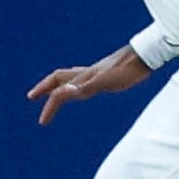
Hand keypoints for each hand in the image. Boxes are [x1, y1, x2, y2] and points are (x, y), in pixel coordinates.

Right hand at [28, 44, 153, 125]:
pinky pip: (83, 80)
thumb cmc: (128, 70)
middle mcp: (87, 73)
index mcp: (85, 76)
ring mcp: (96, 72)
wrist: (147, 56)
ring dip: (58, 87)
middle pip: (58, 78)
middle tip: (32, 97)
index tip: (43, 121)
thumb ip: (85, 87)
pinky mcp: (106, 74)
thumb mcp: (106, 82)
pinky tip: (82, 89)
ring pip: (70, 78)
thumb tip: (63, 93)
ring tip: (53, 95)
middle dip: (44, 88)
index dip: (49, 104)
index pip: (59, 90)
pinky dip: (75, 86)